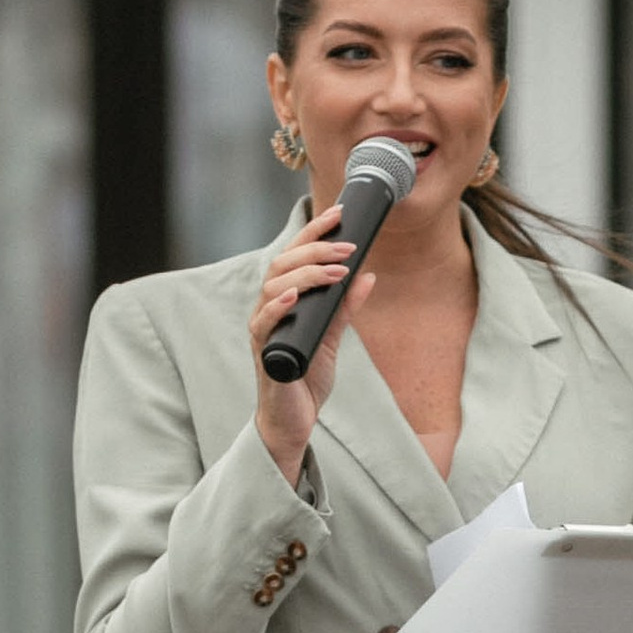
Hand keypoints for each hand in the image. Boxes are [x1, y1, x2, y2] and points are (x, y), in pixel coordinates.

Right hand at [251, 200, 373, 480]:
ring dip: (306, 274)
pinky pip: (263, 324)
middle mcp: (268, 309)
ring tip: (336, 272)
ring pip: (273, 287)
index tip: (339, 213)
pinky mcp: (263, 352)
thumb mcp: (332, 337)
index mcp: (284, 299)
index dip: (314, 231)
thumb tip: (369, 275)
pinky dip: (277, 307)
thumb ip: (346, 307)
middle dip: (315, 248)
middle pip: (283, 264)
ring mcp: (263, 329)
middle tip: (348, 247)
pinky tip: (295, 296)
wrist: (294, 420)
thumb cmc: (306, 377)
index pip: (294, 254)